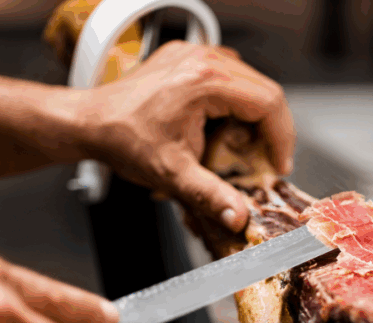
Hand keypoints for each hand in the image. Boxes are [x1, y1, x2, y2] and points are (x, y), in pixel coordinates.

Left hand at [78, 40, 295, 231]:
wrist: (91, 123)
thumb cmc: (124, 140)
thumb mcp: (172, 174)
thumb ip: (211, 196)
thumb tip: (239, 216)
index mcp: (205, 82)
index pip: (268, 103)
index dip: (281, 138)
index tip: (277, 165)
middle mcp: (202, 60)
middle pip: (263, 91)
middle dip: (268, 130)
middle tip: (262, 162)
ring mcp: (194, 55)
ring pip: (247, 83)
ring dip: (251, 117)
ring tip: (239, 148)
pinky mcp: (186, 59)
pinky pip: (226, 77)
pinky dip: (231, 104)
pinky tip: (219, 130)